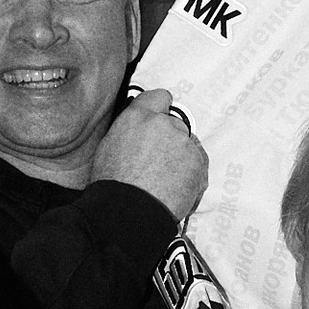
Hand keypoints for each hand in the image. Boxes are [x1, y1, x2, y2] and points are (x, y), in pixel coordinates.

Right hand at [93, 89, 208, 222]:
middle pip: (175, 126)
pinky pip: (198, 166)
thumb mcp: (110, 147)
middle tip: (157, 164)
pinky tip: (174, 190)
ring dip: (181, 160)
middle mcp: (163, 123)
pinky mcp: (198, 161)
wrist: (130, 211)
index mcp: (138, 116)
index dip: (162, 109)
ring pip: (187, 147)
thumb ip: (130, 132)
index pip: (160, 97)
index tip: (161, 119)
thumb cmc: (113, 186)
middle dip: (170, 141)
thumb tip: (138, 133)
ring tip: (164, 183)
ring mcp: (183, 141)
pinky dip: (191, 176)